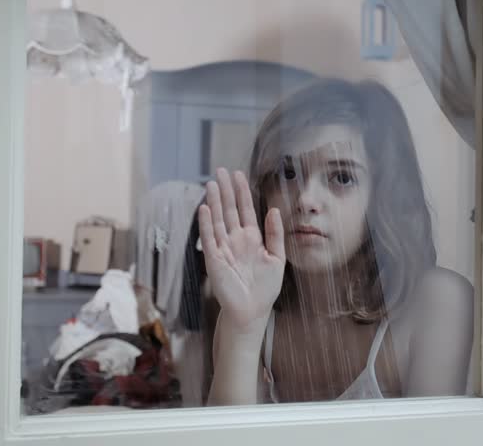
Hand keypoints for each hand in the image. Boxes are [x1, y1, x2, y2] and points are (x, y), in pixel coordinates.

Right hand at [198, 168, 285, 332]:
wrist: (251, 311)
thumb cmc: (265, 289)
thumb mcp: (277, 259)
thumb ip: (275, 234)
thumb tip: (274, 210)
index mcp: (251, 239)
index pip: (245, 210)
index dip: (242, 192)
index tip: (238, 175)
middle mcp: (235, 240)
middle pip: (230, 210)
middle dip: (226, 190)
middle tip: (221, 171)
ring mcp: (223, 248)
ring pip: (218, 220)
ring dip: (215, 202)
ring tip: (212, 183)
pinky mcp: (214, 259)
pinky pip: (208, 238)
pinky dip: (206, 224)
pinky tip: (205, 208)